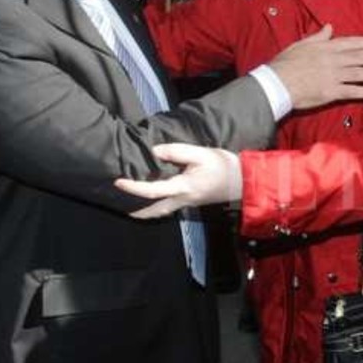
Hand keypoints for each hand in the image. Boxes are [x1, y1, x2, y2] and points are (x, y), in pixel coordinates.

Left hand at [114, 143, 241, 215]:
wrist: (244, 181)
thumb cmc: (223, 166)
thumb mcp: (202, 154)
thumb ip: (177, 152)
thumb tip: (155, 151)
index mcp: (183, 187)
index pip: (152, 191)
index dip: (133, 187)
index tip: (118, 182)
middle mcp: (182, 200)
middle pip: (154, 211)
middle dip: (136, 210)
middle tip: (119, 204)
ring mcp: (187, 203)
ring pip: (161, 211)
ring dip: (145, 211)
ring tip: (131, 205)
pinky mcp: (192, 201)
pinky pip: (169, 207)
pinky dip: (156, 206)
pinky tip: (152, 200)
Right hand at [267, 24, 362, 108]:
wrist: (276, 83)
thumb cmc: (285, 63)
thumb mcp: (301, 44)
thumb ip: (318, 37)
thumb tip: (329, 27)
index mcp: (325, 48)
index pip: (351, 43)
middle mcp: (332, 61)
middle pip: (358, 58)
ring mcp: (332, 77)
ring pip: (358, 73)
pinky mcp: (330, 92)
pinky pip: (352, 91)